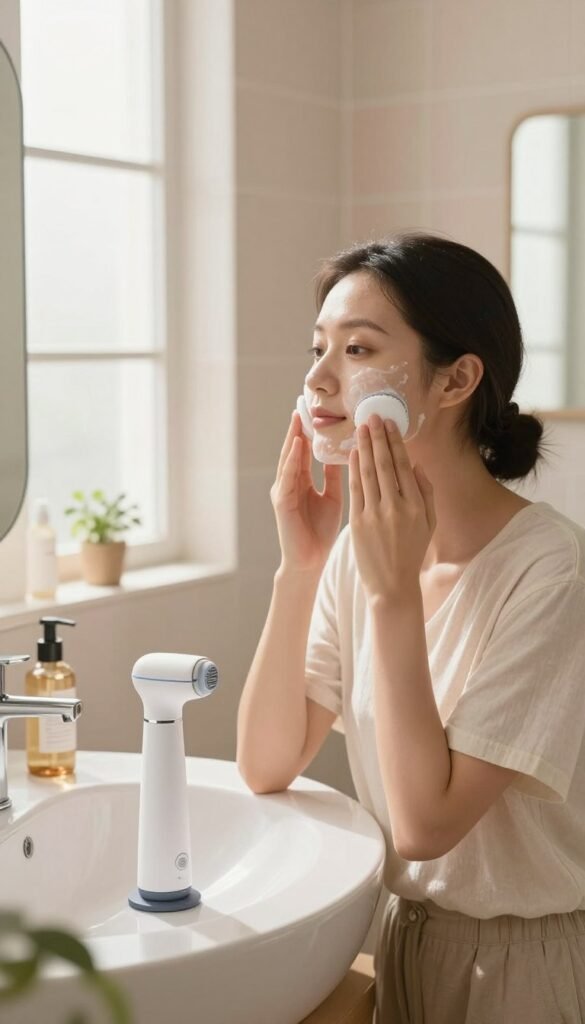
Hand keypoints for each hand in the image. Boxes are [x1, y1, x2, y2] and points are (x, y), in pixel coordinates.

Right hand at [270, 411, 343, 572]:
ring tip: (299, 417)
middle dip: (299, 428)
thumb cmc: (320, 531)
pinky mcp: (282, 502)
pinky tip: (297, 445)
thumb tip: (346, 451)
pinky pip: (287, 476)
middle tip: (303, 403)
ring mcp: (283, 491)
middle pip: (294, 449)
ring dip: (294, 438)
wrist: (310, 561)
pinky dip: (292, 460)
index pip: (306, 450)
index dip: (311, 431)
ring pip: (289, 459)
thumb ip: (334, 475)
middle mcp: (290, 483)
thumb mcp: (332, 497)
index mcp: (302, 481)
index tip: (317, 409)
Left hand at [349, 414, 435, 604]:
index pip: (403, 466)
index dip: (395, 442)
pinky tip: (351, 454)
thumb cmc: (410, 553)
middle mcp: (397, 507)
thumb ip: (425, 493)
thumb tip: (416, 465)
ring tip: (360, 429)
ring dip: (363, 448)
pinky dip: (353, 469)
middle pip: (384, 464)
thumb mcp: (428, 524)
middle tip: (372, 417)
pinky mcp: (359, 523)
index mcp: (416, 505)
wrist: (391, 584)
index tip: (389, 425)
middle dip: (377, 438)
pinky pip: (355, 490)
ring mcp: (376, 514)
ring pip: (368, 473)